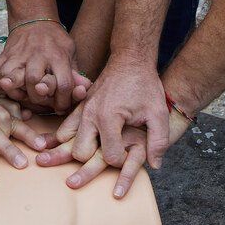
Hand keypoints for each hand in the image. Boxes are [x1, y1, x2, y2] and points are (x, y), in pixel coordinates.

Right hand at [0, 18, 80, 112]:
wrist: (35, 19)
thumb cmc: (56, 41)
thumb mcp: (70, 52)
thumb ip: (75, 73)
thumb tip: (84, 91)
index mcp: (57, 56)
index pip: (63, 83)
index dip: (63, 100)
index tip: (61, 108)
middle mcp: (37, 55)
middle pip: (34, 80)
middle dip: (37, 97)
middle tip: (41, 102)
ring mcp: (19, 55)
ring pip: (11, 75)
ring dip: (13, 90)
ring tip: (18, 97)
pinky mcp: (5, 55)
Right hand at [36, 52, 178, 187]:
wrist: (130, 60)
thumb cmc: (145, 86)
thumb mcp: (158, 113)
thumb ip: (159, 141)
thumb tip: (155, 165)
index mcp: (109, 117)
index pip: (110, 156)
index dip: (123, 161)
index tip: (131, 153)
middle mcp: (90, 115)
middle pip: (80, 154)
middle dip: (95, 159)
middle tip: (112, 152)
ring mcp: (81, 110)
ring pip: (68, 143)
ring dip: (81, 149)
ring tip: (96, 150)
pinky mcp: (79, 107)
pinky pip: (65, 129)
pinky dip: (70, 138)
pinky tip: (83, 140)